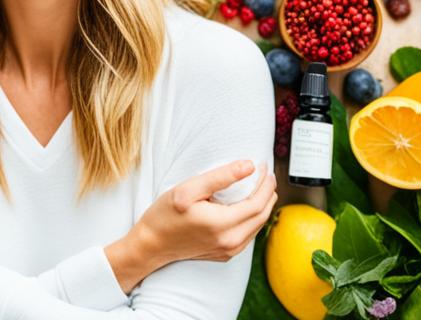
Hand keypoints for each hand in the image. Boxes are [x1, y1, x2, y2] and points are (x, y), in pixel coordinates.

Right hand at [106, 160, 275, 291]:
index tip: (265, 168)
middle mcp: (230, 242)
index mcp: (223, 225)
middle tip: (267, 175)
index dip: (265, 184)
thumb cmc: (165, 215)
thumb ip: (220, 177)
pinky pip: (248, 235)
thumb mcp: (188, 189)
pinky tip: (247, 206)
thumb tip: (249, 167)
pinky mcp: (224, 254)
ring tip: (261, 187)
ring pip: (257, 227)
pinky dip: (253, 218)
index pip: (258, 203)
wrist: (151, 244)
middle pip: (262, 216)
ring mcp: (229, 251)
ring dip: (263, 206)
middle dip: (268, 194)